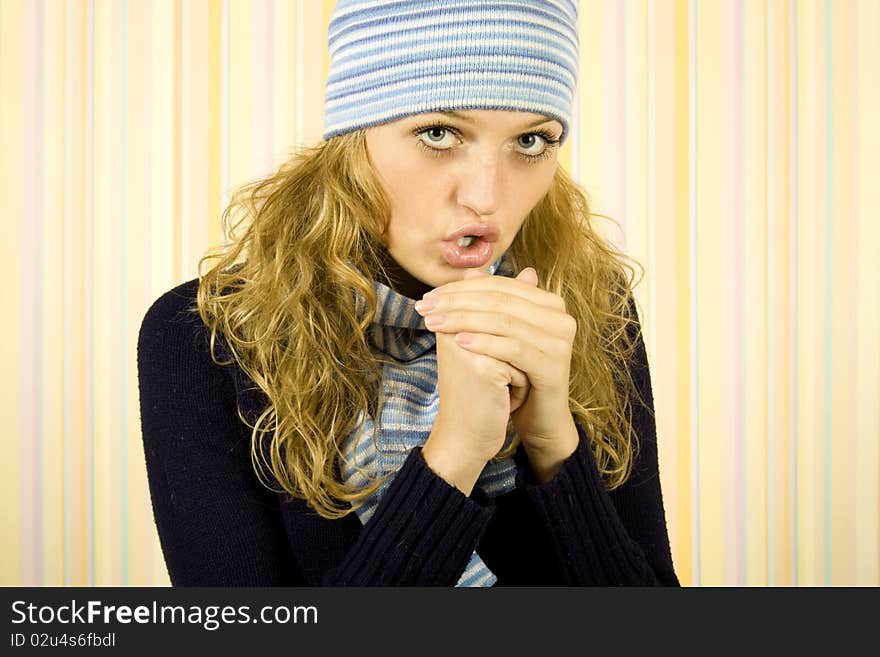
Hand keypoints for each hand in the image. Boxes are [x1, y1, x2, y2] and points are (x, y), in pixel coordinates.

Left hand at [416, 266, 578, 471]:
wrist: (538, 419)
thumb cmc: (516, 375)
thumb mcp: (500, 336)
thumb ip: (490, 304)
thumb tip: (470, 272)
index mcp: (549, 304)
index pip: (499, 286)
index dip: (461, 289)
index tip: (429, 296)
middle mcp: (560, 317)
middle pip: (500, 300)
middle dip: (457, 303)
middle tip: (425, 307)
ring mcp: (561, 341)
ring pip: (504, 321)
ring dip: (463, 320)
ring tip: (434, 323)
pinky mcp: (555, 366)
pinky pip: (513, 348)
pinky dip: (484, 342)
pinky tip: (458, 342)